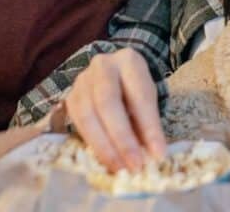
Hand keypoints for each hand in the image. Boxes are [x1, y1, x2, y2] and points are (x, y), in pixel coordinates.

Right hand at [65, 48, 166, 171]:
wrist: (113, 73)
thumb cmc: (134, 89)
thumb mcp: (147, 99)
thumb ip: (147, 123)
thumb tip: (152, 155)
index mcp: (129, 61)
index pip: (140, 96)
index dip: (149, 127)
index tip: (159, 154)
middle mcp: (102, 66)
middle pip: (108, 102)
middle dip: (122, 138)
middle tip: (135, 165)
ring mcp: (82, 81)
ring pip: (87, 115)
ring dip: (104, 146)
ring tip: (119, 167)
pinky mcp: (70, 98)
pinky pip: (78, 123)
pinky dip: (92, 144)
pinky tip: (104, 159)